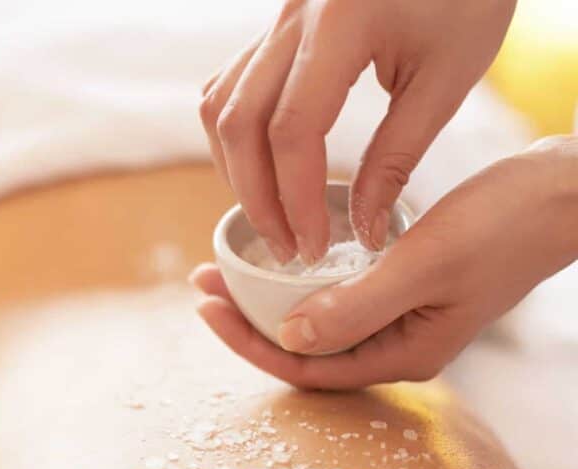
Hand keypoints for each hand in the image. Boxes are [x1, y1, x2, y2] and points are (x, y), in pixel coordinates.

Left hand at [192, 138, 577, 389]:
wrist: (558, 199)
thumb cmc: (504, 228)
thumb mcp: (425, 265)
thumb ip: (357, 307)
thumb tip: (288, 338)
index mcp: (403, 355)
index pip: (308, 368)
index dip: (251, 343)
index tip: (208, 308)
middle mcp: (398, 348)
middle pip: (307, 352)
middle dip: (250, 325)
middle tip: (202, 287)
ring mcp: (402, 323)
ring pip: (320, 326)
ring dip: (271, 304)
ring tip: (225, 276)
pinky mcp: (406, 294)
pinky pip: (341, 301)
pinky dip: (304, 286)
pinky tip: (279, 265)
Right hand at [199, 0, 515, 262]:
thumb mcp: (444, 81)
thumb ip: (395, 158)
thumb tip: (362, 228)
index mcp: (339, 23)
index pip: (292, 132)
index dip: (296, 201)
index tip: (314, 247)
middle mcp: (293, 15)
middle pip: (238, 124)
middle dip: (257, 199)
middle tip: (288, 248)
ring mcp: (278, 17)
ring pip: (220, 105)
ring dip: (236, 170)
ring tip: (272, 217)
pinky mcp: (279, 24)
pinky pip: (230, 84)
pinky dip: (236, 136)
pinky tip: (262, 169)